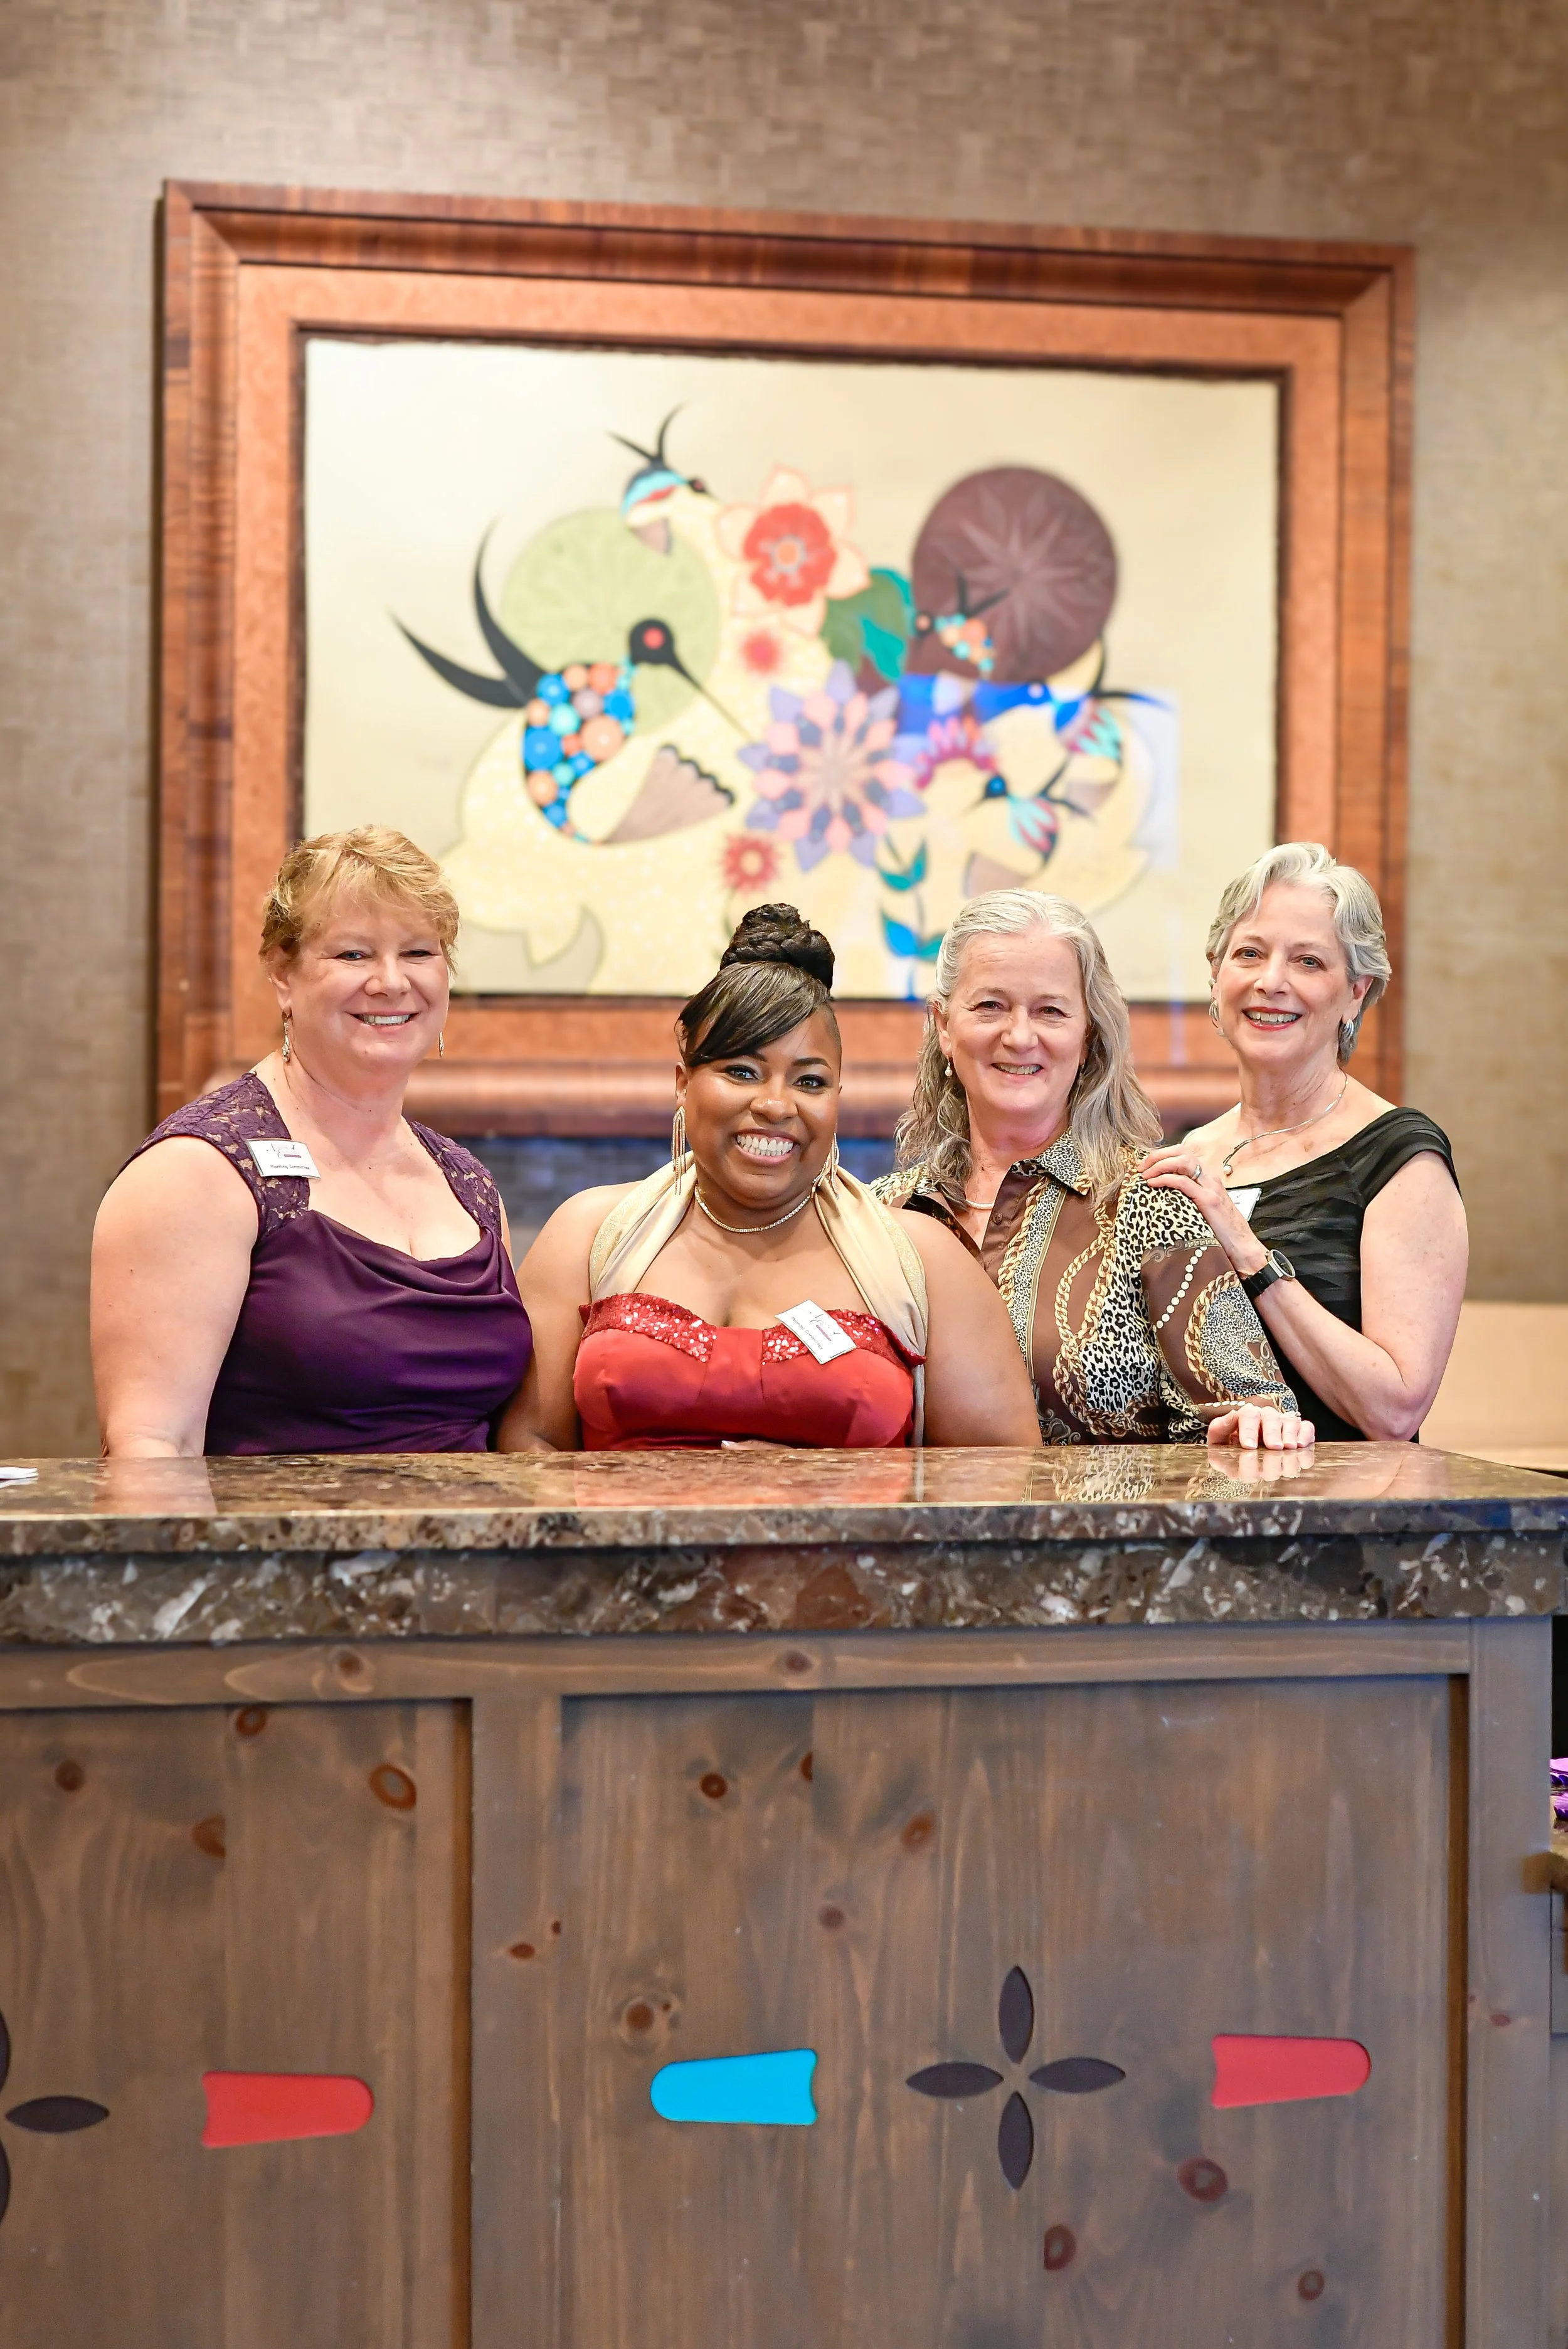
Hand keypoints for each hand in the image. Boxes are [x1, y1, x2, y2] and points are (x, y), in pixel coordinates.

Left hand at [1138, 1144, 1265, 1274]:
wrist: (1241, 1245)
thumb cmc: (1219, 1231)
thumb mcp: (1201, 1209)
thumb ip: (1186, 1198)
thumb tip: (1161, 1195)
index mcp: (1207, 1179)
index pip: (1183, 1154)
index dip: (1163, 1154)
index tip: (1145, 1165)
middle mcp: (1210, 1178)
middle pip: (1182, 1151)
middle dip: (1158, 1155)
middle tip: (1141, 1167)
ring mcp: (1210, 1187)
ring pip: (1183, 1160)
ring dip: (1160, 1164)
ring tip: (1145, 1174)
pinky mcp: (1208, 1200)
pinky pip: (1183, 1182)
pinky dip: (1165, 1179)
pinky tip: (1153, 1184)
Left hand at [1202, 1403, 1315, 1451]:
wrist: (1247, 1455)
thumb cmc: (1232, 1448)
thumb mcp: (1219, 1441)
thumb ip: (1219, 1429)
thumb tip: (1232, 1415)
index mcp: (1246, 1416)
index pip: (1248, 1415)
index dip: (1248, 1429)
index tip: (1248, 1446)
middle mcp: (1267, 1416)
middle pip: (1271, 1417)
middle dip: (1272, 1433)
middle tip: (1273, 1447)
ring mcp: (1284, 1423)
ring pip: (1290, 1421)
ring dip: (1290, 1434)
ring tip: (1288, 1448)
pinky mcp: (1300, 1431)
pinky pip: (1306, 1427)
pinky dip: (1306, 1435)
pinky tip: (1301, 1446)